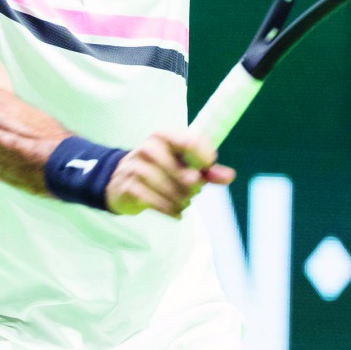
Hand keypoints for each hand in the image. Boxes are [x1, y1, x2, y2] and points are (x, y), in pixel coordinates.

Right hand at [105, 130, 235, 218]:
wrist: (120, 181)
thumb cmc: (159, 169)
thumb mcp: (182, 164)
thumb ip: (207, 170)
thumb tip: (230, 176)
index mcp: (164, 136)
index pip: (191, 141)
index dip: (204, 157)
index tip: (207, 167)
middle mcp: (148, 148)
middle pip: (182, 171)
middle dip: (193, 187)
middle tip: (194, 191)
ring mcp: (136, 167)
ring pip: (170, 189)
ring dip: (182, 201)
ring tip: (185, 203)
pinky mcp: (129, 187)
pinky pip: (156, 202)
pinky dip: (171, 210)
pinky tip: (177, 213)